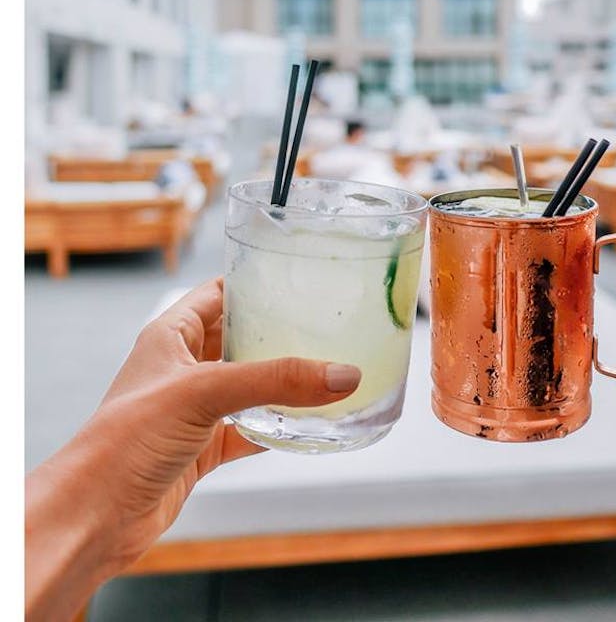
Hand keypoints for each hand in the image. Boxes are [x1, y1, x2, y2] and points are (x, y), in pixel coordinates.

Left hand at [25, 278, 360, 621]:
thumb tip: (341, 374)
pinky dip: (273, 428)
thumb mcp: (204, 392)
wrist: (94, 516)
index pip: (218, 295)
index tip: (295, 280)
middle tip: (322, 326)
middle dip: (276, 334)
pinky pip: (246, 431)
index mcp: (171, 336)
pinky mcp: (200, 450)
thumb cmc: (125, 440)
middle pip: (237, 340)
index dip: (252, 285)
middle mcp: (181, 368)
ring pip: (246, 387)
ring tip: (323, 371)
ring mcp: (191, 411)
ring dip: (279, 383)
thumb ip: (274, 380)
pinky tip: (302, 425)